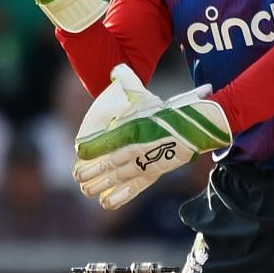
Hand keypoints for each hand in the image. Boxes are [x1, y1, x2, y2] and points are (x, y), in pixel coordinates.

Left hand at [71, 65, 232, 210]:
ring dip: (101, 186)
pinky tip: (107, 203)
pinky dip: (121, 197)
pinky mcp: (154, 174)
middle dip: (92, 172)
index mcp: (133, 129)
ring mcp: (146, 163)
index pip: (106, 141)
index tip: (79, 153)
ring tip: (86, 191)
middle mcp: (137, 148)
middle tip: (78, 176)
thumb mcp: (146, 95)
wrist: (195, 127)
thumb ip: (128, 81)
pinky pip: (135, 188)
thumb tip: (117, 69)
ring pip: (119, 178)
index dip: (92, 148)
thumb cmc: (166, 110)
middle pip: (110, 163)